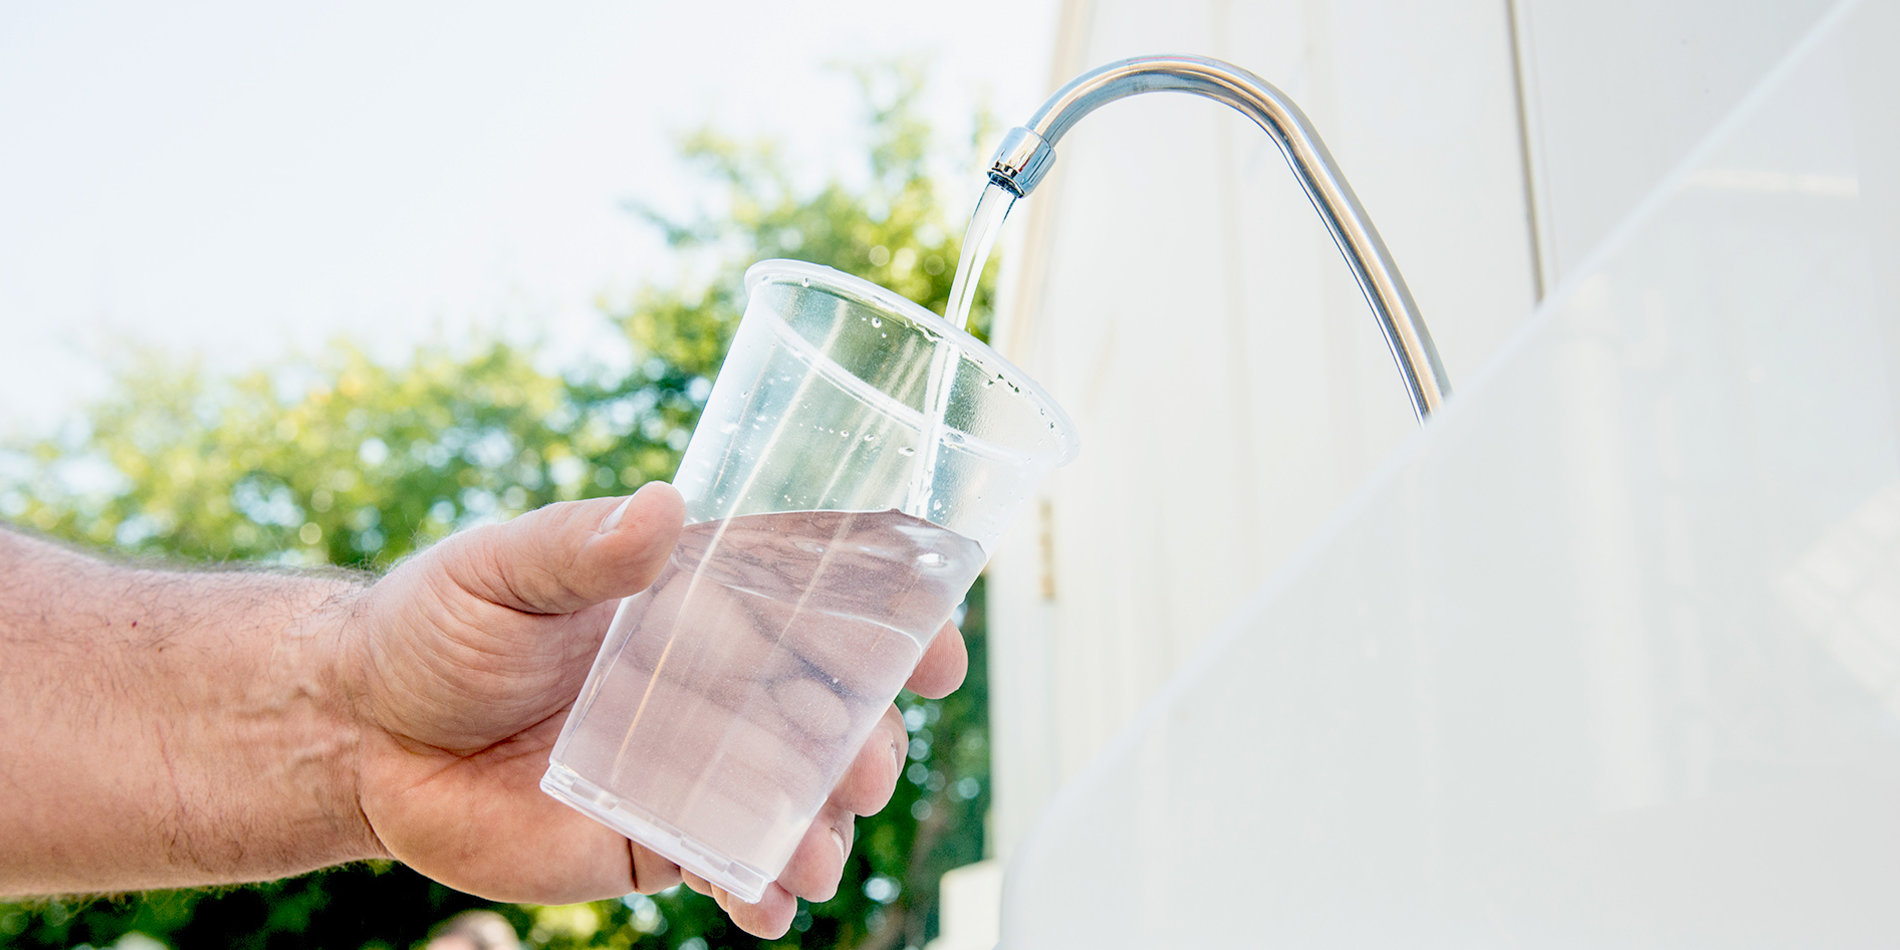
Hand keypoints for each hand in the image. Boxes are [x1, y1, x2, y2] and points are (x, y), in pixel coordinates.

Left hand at [341, 483, 966, 937]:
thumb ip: (579, 548)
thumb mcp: (500, 570)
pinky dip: (764, 891)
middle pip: (835, 710)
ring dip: (829, 824)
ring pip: (803, 797)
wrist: (359, 735)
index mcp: (702, 600)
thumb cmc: (435, 626)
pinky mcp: (657, 841)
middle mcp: (718, 683)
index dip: (898, 619)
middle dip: (871, 742)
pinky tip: (765, 904)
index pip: (825, 599)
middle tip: (863, 768)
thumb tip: (659, 512)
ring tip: (814, 852)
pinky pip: (735, 868)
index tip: (937, 650)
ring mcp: (695, 766)